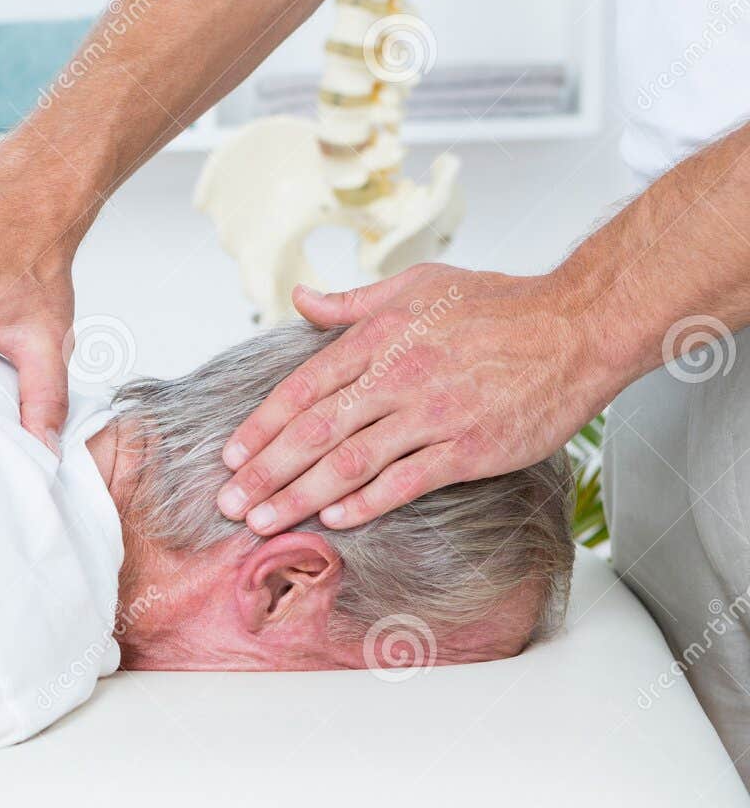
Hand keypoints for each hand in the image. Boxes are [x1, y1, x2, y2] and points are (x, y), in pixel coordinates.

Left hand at [215, 263, 616, 534]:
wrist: (577, 327)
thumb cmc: (498, 305)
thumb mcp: (417, 285)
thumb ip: (352, 302)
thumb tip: (300, 299)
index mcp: (378, 338)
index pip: (302, 389)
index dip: (261, 427)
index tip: (231, 457)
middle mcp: (397, 378)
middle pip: (314, 432)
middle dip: (265, 473)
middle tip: (229, 504)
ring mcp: (433, 416)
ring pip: (350, 463)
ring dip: (300, 497)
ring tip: (263, 522)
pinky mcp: (469, 450)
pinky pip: (405, 482)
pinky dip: (366, 503)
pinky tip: (333, 521)